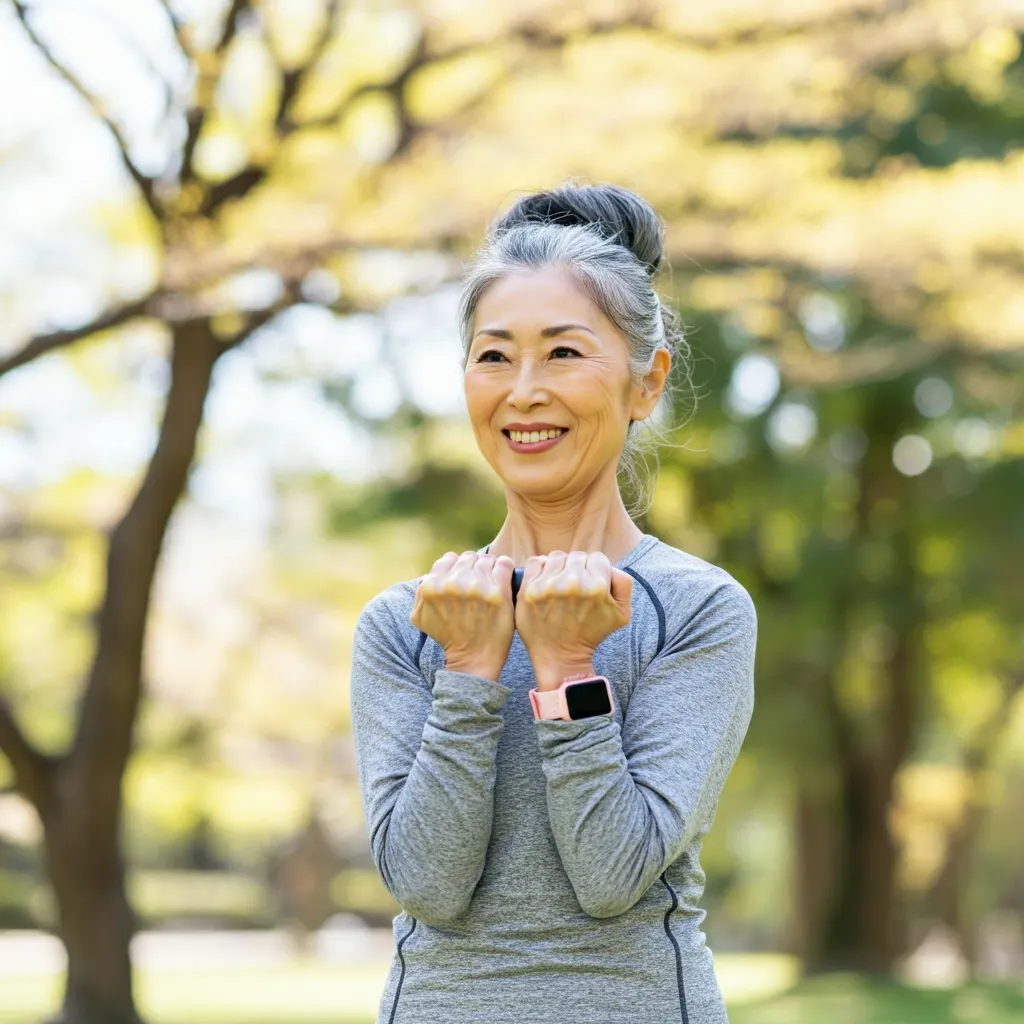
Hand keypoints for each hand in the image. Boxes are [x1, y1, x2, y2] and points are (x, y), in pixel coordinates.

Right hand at [410, 551, 515, 679]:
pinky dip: (505, 568)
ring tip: (492, 582)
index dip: (457, 567)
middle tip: (480, 580)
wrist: (473, 659)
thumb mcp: (420, 616)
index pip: (449, 559)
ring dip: (490, 568)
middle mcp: (454, 584)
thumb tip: (430, 574)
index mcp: (432, 587)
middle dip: (474, 567)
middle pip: (469, 557)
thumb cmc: (448, 636)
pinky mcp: (499, 594)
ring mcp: (477, 588)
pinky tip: (504, 578)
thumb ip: (421, 591)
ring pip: (487, 559)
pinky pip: (505, 565)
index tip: (465, 577)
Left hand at [515, 550, 632, 686]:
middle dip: (578, 568)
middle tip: (575, 587)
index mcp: (596, 587)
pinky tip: (545, 581)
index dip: (596, 569)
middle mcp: (571, 583)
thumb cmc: (591, 633)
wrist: (561, 657)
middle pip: (577, 556)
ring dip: (559, 568)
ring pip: (556, 557)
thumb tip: (608, 566)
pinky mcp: (529, 591)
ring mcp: (547, 586)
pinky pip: (535, 562)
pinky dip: (540, 568)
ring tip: (560, 585)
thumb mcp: (622, 614)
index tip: (590, 582)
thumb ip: (623, 583)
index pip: (598, 558)